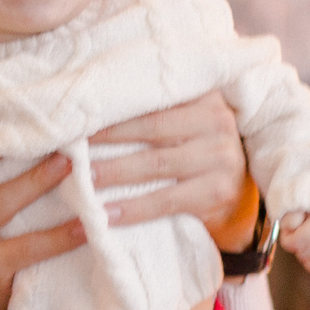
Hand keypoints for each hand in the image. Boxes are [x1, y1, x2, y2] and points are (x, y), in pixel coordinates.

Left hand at [91, 91, 256, 249]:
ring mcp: (221, 157)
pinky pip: (167, 200)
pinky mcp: (217, 191)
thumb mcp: (185, 121)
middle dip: (107, 136)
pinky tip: (108, 214)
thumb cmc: (197, 152)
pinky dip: (134, 208)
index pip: (154, 95)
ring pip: (156, 163)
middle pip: (151, 126)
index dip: (115, 103)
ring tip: (83, 178)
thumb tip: (92, 103)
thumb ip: (154, 106)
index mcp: (205, 95)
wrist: (239, 199)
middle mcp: (217, 120)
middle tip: (70, 145)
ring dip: (115, 172)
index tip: (79, 111)